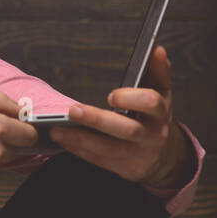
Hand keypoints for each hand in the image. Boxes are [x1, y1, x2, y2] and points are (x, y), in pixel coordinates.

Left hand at [48, 45, 188, 189]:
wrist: (160, 156)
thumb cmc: (152, 116)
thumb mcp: (160, 93)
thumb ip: (157, 71)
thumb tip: (156, 50)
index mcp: (160, 112)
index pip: (151, 103)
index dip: (132, 99)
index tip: (112, 95)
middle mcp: (151, 135)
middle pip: (127, 129)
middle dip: (99, 120)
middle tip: (73, 110)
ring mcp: (136, 154)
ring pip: (108, 149)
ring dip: (79, 139)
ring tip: (56, 129)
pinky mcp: (122, 168)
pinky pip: (97, 159)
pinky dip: (77, 149)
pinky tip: (60, 138)